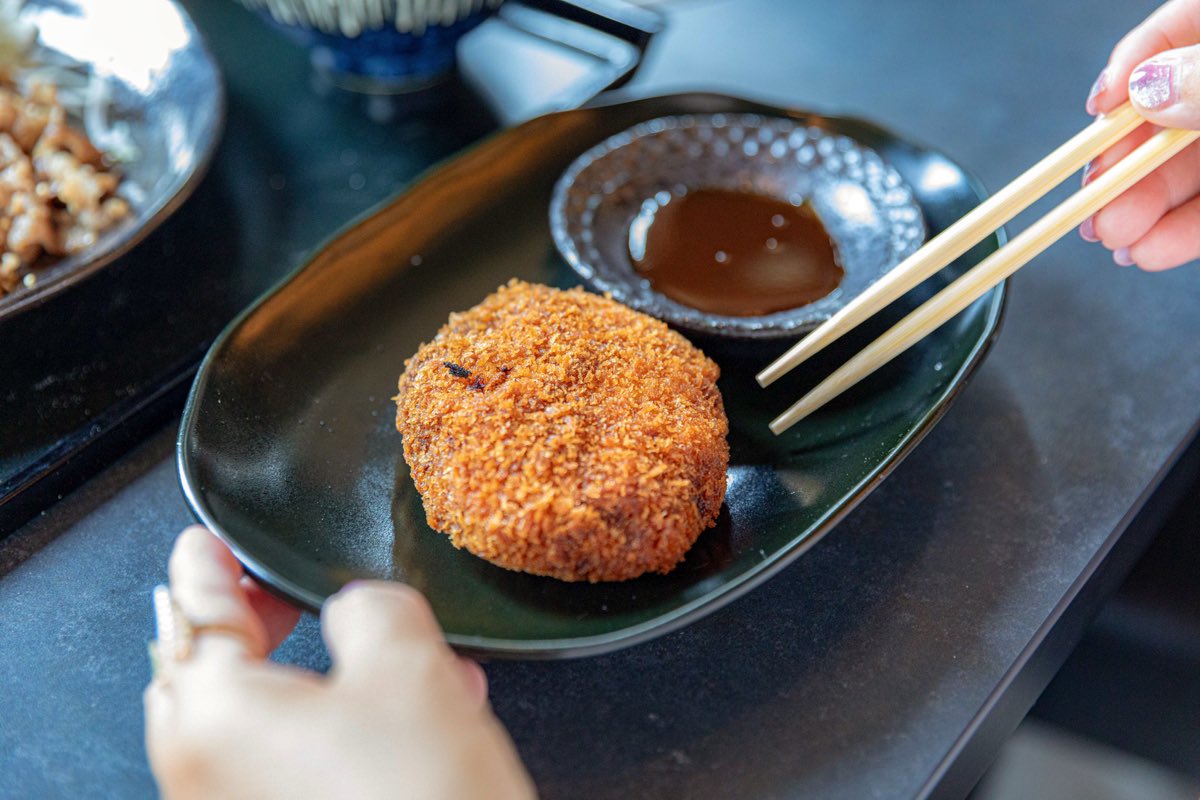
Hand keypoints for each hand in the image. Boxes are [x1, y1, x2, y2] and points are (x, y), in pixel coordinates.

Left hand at [145, 526, 535, 799]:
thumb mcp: (407, 666)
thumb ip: (372, 608)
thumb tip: (361, 609)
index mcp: (214, 717)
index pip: (200, 613)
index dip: (209, 566)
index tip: (204, 545)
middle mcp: (208, 776)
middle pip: (220, 674)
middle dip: (264, 627)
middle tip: (289, 593)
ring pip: (270, 726)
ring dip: (328, 680)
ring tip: (399, 656)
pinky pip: (296, 771)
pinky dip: (342, 732)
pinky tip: (415, 717)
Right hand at [1082, 0, 1199, 269]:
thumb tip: (1148, 88)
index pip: (1181, 29)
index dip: (1133, 64)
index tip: (1100, 106)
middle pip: (1172, 112)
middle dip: (1126, 161)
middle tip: (1094, 197)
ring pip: (1188, 168)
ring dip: (1143, 207)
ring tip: (1112, 236)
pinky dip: (1184, 233)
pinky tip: (1150, 251)